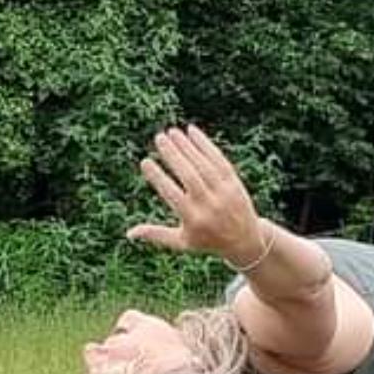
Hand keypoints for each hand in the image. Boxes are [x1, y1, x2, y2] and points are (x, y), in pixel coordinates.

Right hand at [129, 124, 265, 262]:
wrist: (245, 241)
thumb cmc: (207, 241)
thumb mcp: (182, 242)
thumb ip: (157, 235)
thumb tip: (128, 233)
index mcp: (193, 218)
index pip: (172, 194)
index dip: (158, 177)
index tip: (145, 161)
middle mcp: (209, 204)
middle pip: (189, 175)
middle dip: (173, 155)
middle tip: (159, 138)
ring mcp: (224, 192)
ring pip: (203, 165)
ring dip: (187, 146)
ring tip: (171, 132)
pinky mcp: (234, 182)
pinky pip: (218, 159)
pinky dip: (205, 144)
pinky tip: (192, 131)